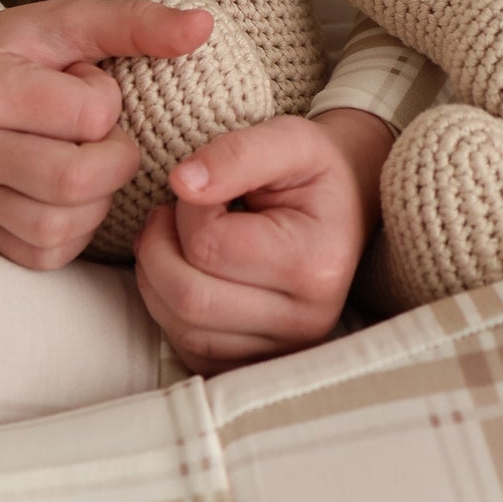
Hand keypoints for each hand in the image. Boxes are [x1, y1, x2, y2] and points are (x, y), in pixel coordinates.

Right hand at [0, 0, 212, 271]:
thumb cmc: (17, 49)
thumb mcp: (69, 21)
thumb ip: (135, 23)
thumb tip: (204, 27)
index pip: (89, 116)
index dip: (107, 101)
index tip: (86, 84)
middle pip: (75, 182)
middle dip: (113, 161)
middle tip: (103, 136)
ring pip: (60, 227)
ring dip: (96, 199)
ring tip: (84, 160)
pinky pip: (45, 254)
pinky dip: (74, 230)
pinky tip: (70, 194)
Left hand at [134, 107, 392, 373]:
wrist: (345, 205)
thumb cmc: (315, 171)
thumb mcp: (291, 138)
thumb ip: (237, 153)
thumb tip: (182, 182)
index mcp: (315, 264)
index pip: (210, 246)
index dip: (186, 207)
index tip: (204, 186)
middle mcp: (305, 320)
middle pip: (189, 297)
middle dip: (159, 246)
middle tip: (172, 213)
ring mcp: (282, 350)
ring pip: (181, 328)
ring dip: (157, 275)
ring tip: (177, 237)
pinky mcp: (256, 363)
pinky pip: (187, 349)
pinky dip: (167, 307)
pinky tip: (185, 270)